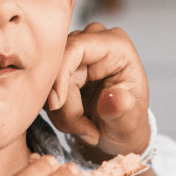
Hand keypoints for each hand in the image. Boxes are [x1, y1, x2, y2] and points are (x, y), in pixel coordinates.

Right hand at [47, 23, 150, 158]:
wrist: (119, 134)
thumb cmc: (128, 124)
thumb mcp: (128, 124)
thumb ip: (122, 112)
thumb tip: (117, 99)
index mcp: (118, 46)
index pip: (77, 48)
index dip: (61, 75)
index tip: (56, 105)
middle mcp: (95, 41)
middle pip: (58, 65)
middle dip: (64, 105)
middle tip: (85, 130)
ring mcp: (76, 51)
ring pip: (49, 79)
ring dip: (61, 112)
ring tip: (86, 129)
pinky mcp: (63, 65)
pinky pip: (46, 87)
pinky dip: (56, 111)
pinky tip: (75, 122)